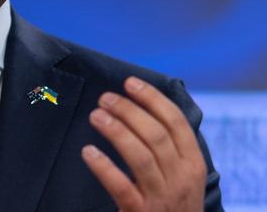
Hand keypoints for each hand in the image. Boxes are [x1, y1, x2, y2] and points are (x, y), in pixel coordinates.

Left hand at [81, 76, 206, 211]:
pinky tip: (88, 152)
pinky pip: (120, 186)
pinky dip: (103, 167)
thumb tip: (140, 104)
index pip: (176, 122)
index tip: (129, 82)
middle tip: (104, 98)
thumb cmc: (172, 203)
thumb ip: (169, 146)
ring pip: (140, 156)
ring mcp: (162, 198)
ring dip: (116, 131)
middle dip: (129, 111)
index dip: (152, 98)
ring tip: (96, 116)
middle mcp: (181, 179)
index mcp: (192, 164)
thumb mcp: (181, 175)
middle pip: (155, 135)